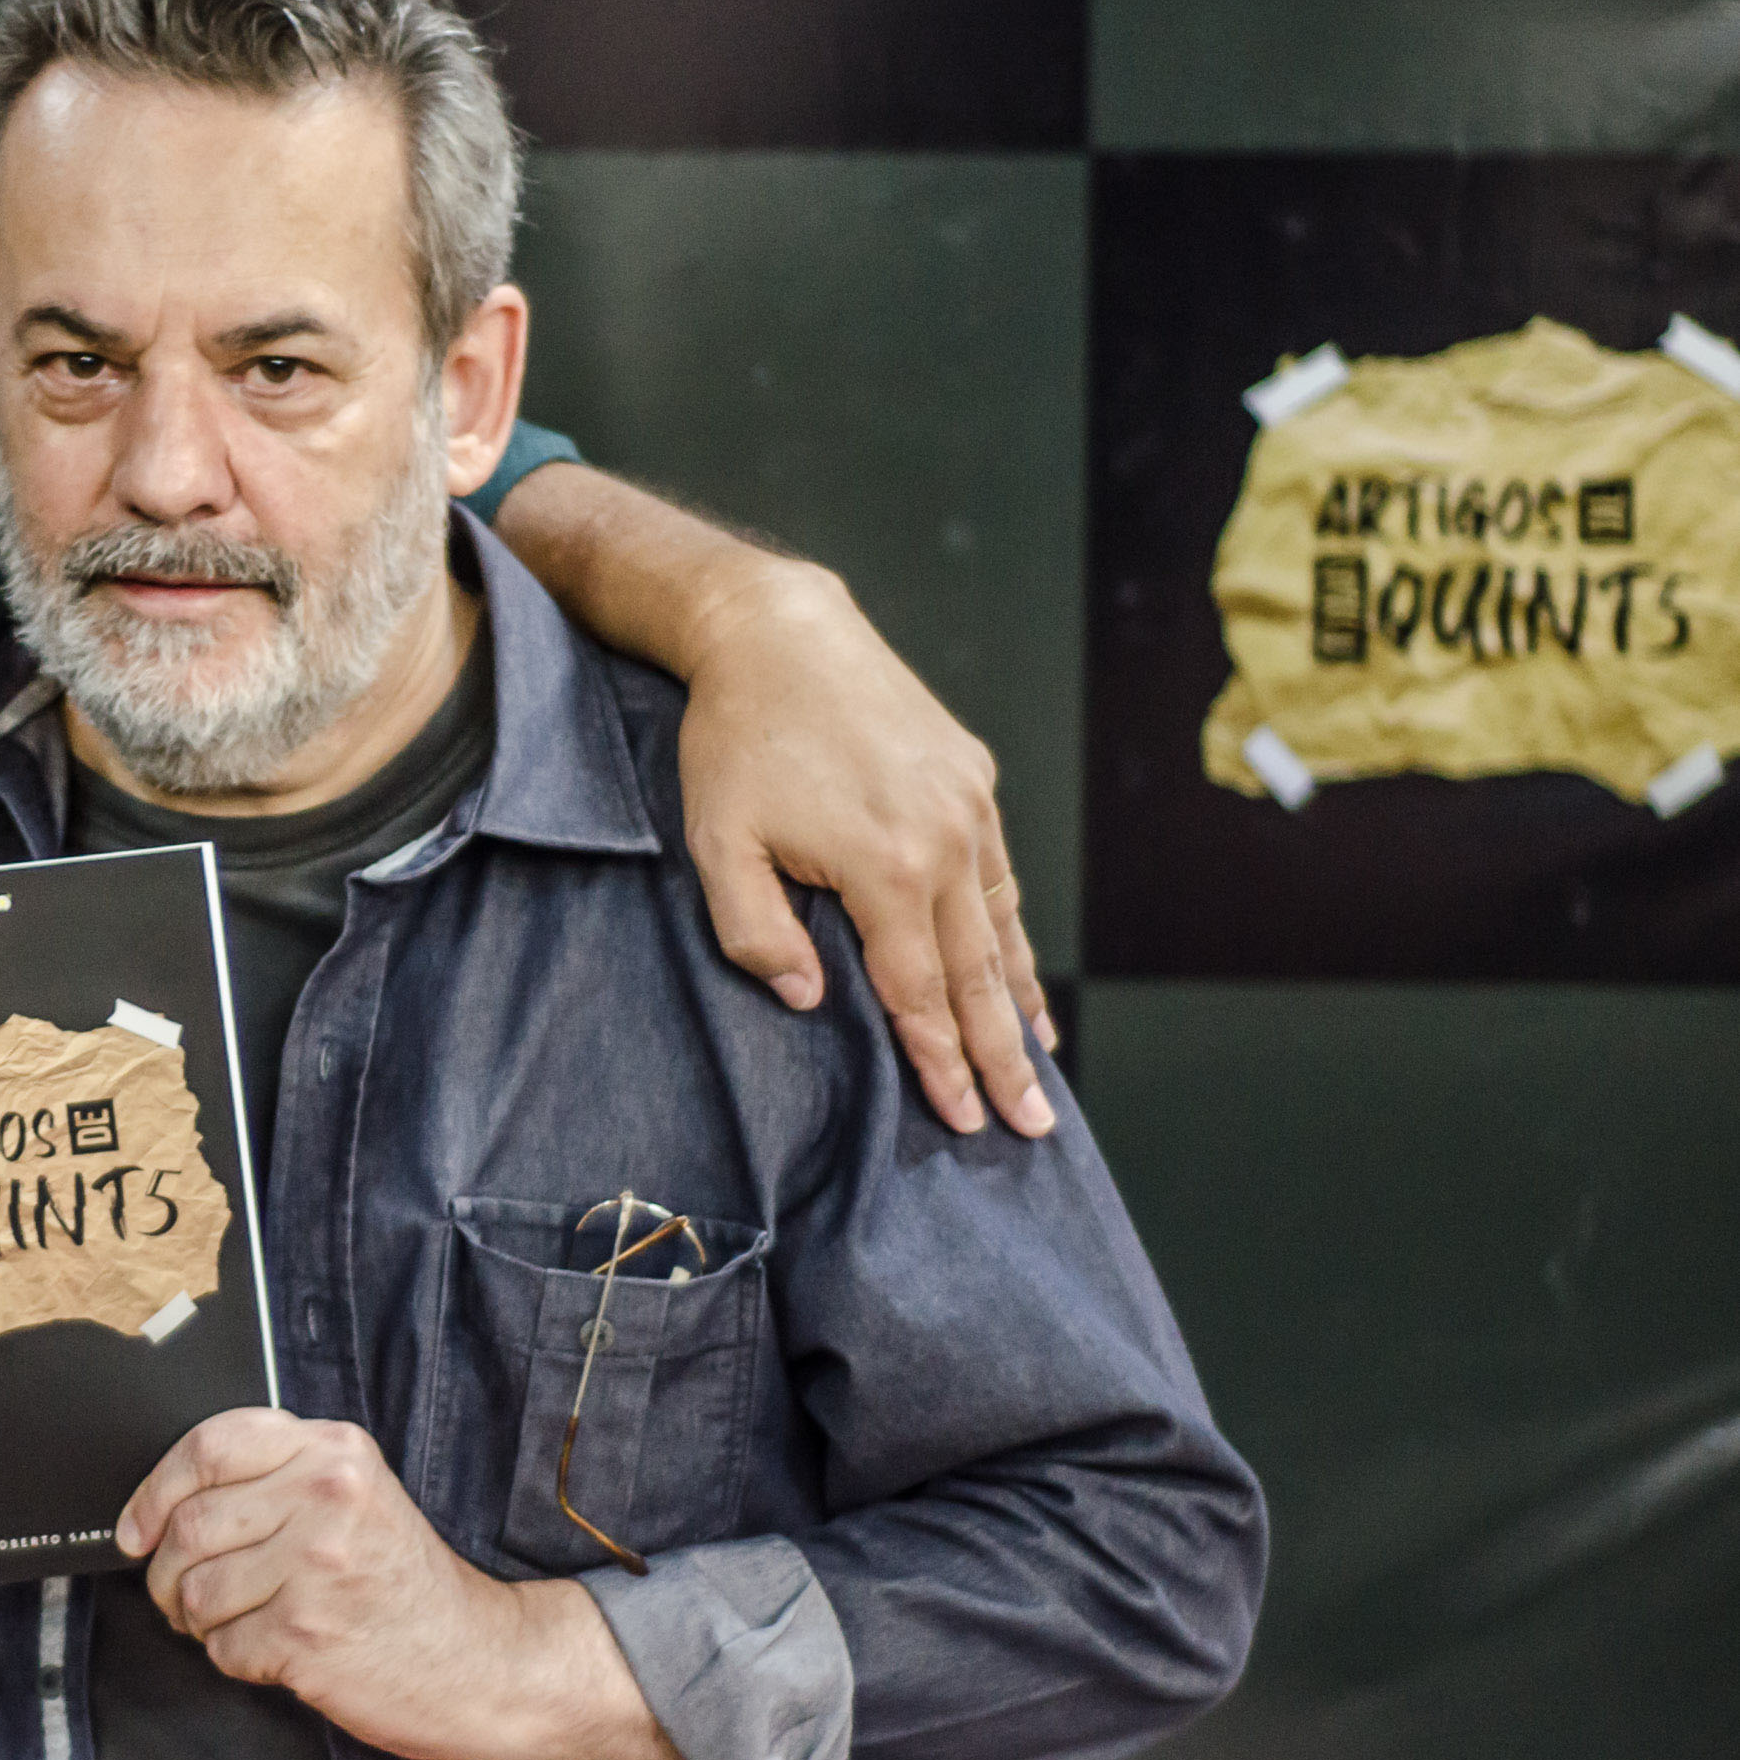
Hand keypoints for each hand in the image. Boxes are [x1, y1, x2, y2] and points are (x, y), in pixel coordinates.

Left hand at [115, 1409, 680, 1759]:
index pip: (209, 1445)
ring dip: (198, 1621)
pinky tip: (275, 1651)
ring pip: (194, 1591)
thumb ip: (278, 1477)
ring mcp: (317, 1564)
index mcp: (333, 1451)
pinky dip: (235, 1658)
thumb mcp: (355, 1496)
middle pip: (189, 1525)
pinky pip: (224, 1646)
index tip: (136, 1527)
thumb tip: (170, 1497)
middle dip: (165, 1572)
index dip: (154, 1490)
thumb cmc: (406, 1584)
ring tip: (237, 1622)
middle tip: (179, 1593)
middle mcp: (326, 1496)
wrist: (481, 1659)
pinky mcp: (307, 1632)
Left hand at [673, 561, 1053, 1138]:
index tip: (965, 1120)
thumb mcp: (718, 845)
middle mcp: (946, 840)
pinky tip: (1018, 967)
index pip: (919, 993)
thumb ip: (759, 934)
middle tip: (1034, 1126)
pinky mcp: (973, 777)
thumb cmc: (734, 742)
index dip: (941, 1064)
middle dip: (1005, 1057)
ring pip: (1001, 926)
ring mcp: (969, 806)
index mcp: (886, 869)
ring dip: (1021, 999)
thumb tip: (813, 1000)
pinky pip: (999, 875)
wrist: (778, 634)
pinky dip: (1013, 930)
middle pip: (978, 975)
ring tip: (1040, 1063)